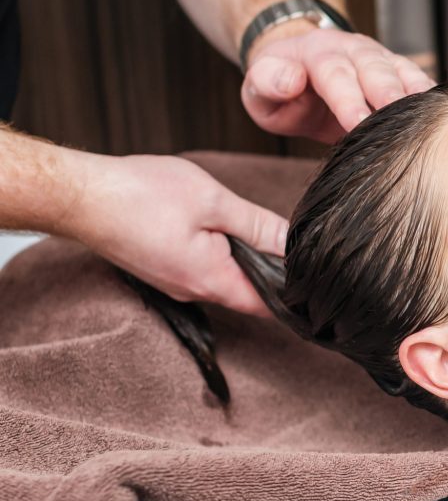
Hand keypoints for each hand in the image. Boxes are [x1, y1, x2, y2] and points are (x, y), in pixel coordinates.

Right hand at [70, 154, 287, 316]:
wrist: (79, 196)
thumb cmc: (139, 195)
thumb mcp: (213, 202)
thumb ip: (258, 225)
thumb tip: (294, 244)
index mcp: (212, 280)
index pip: (269, 305)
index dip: (294, 293)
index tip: (314, 276)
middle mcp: (194, 290)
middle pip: (249, 292)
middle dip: (272, 272)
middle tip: (291, 242)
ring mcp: (176, 282)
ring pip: (226, 278)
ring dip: (244, 258)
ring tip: (255, 228)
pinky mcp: (163, 269)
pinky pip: (203, 268)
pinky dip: (219, 252)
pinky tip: (218, 227)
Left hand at [241, 23, 436, 141]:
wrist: (301, 72)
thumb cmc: (280, 89)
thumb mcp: (258, 89)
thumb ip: (267, 83)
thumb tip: (289, 80)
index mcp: (317, 53)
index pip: (335, 73)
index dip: (348, 98)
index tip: (358, 122)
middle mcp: (353, 50)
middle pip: (375, 69)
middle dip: (389, 93)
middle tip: (401, 118)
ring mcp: (379, 60)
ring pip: (403, 72)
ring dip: (416, 95)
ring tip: (430, 119)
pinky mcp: (398, 74)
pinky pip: (418, 82)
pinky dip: (430, 99)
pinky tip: (442, 117)